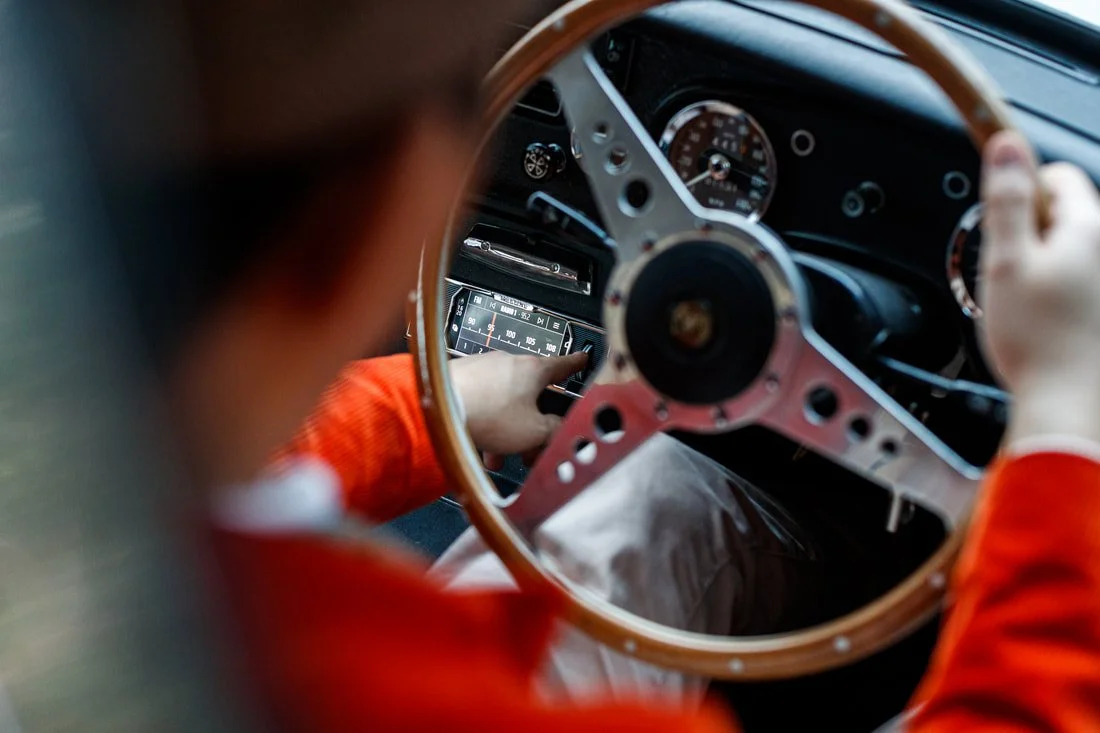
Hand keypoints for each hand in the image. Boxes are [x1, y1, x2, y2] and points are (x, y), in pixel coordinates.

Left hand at [450, 350, 587, 464]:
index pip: (563, 364)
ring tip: (498, 454)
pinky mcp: (461, 378)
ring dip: (506, 428)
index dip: (576, 364)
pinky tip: (478, 442)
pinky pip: (482, 402)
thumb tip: (560, 430)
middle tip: (532, 444)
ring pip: (504, 401)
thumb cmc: (485, 413)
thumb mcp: (533, 431)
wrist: (438, 408)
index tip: (582, 358)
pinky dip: (485, 422)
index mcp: (532, 369)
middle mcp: (508, 363)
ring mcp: (482, 368)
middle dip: (533, 421)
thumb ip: (554, 429)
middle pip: (531, 393)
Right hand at [978, 131, 1099, 445]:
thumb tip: (1006, 145)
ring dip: (1043, 268)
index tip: (999, 217)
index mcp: (1086, 228)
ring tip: (1023, 305)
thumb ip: (1006, 200)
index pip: (1057, 177)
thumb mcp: (1005, 263)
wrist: (1067, 403)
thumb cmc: (1037, 341)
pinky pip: (1078, 285)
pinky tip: (1044, 324)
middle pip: (1064, 216)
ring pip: (1070, 253)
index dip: (1021, 191)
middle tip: (1006, 272)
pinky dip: (1058, 296)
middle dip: (1030, 235)